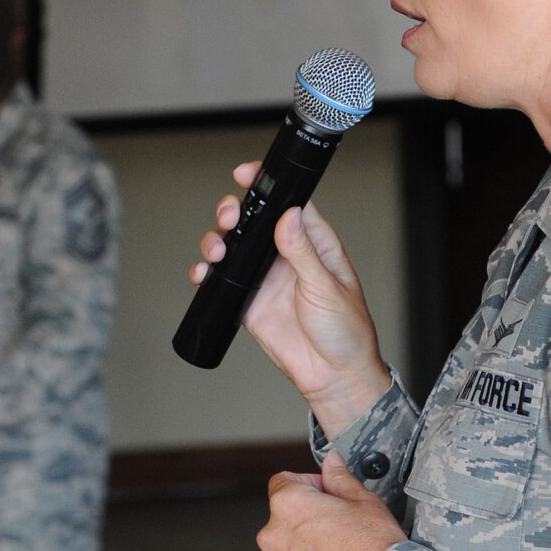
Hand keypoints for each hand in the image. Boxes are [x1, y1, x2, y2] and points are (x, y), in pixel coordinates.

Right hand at [192, 161, 391, 434]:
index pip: (289, 203)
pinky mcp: (248, 301)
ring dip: (217, 241)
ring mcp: (265, 277)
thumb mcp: (327, 288)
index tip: (247, 174)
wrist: (333, 377)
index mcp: (314, 244)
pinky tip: (203, 275)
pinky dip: (207, 275)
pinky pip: (221, 282)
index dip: (267, 185)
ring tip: (217, 250)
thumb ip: (303, 253)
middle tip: (230, 218)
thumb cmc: (346, 331)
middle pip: (253, 220)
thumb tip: (287, 217)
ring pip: (233, 246)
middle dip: (234, 211)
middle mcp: (286, 256)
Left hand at [257, 453, 404, 550]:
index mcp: (287, 504)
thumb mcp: (362, 499)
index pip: (284, 482)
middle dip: (307, 519)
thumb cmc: (375, 543)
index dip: (310, 486)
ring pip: (287, 550)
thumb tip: (331, 461)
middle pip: (284, 518)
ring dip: (304, 549)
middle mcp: (273, 536)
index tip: (329, 496)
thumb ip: (339, 477)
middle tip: (339, 528)